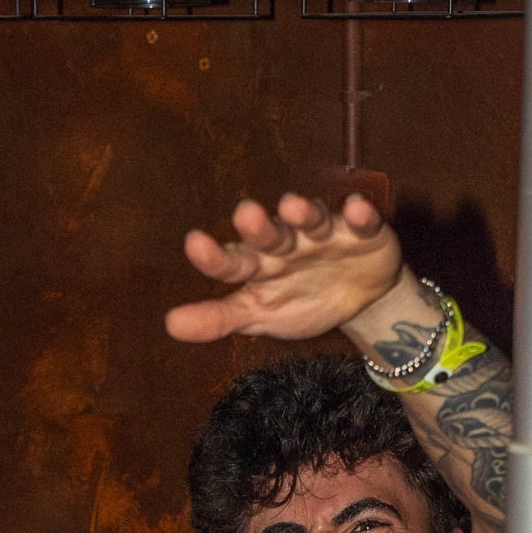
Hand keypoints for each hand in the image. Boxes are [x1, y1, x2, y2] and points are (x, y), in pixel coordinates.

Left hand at [168, 193, 404, 345]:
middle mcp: (287, 244)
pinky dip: (360, 216)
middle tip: (245, 214)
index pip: (232, 261)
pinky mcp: (362, 232)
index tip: (194, 244)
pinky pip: (361, 221)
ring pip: (312, 220)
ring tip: (293, 208)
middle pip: (270, 234)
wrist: (358, 300)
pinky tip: (356, 211)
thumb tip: (169, 324)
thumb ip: (218, 319)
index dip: (214, 255)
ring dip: (303, 213)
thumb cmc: (300, 301)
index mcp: (259, 265)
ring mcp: (324, 234)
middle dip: (259, 226)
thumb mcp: (259, 316)